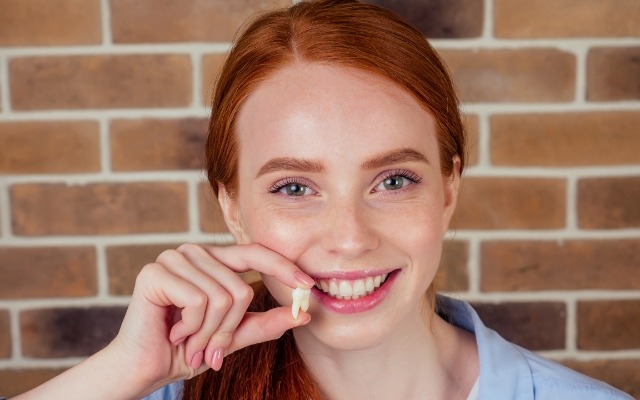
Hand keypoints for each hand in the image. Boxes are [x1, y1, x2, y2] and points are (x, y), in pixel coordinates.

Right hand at [108, 243, 314, 394]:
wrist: (144, 368)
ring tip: (190, 342)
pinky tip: (175, 332)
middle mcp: (195, 253)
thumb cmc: (187, 350)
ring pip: (222, 297)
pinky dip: (193, 327)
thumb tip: (304, 314)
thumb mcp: (233, 337)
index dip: (284, 268)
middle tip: (209, 350)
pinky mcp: (156, 272)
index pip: (256, 253)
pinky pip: (199, 300)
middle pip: (240, 288)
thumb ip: (265, 323)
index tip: (309, 286)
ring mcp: (174, 258)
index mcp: (214, 261)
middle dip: (228, 329)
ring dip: (208, 333)